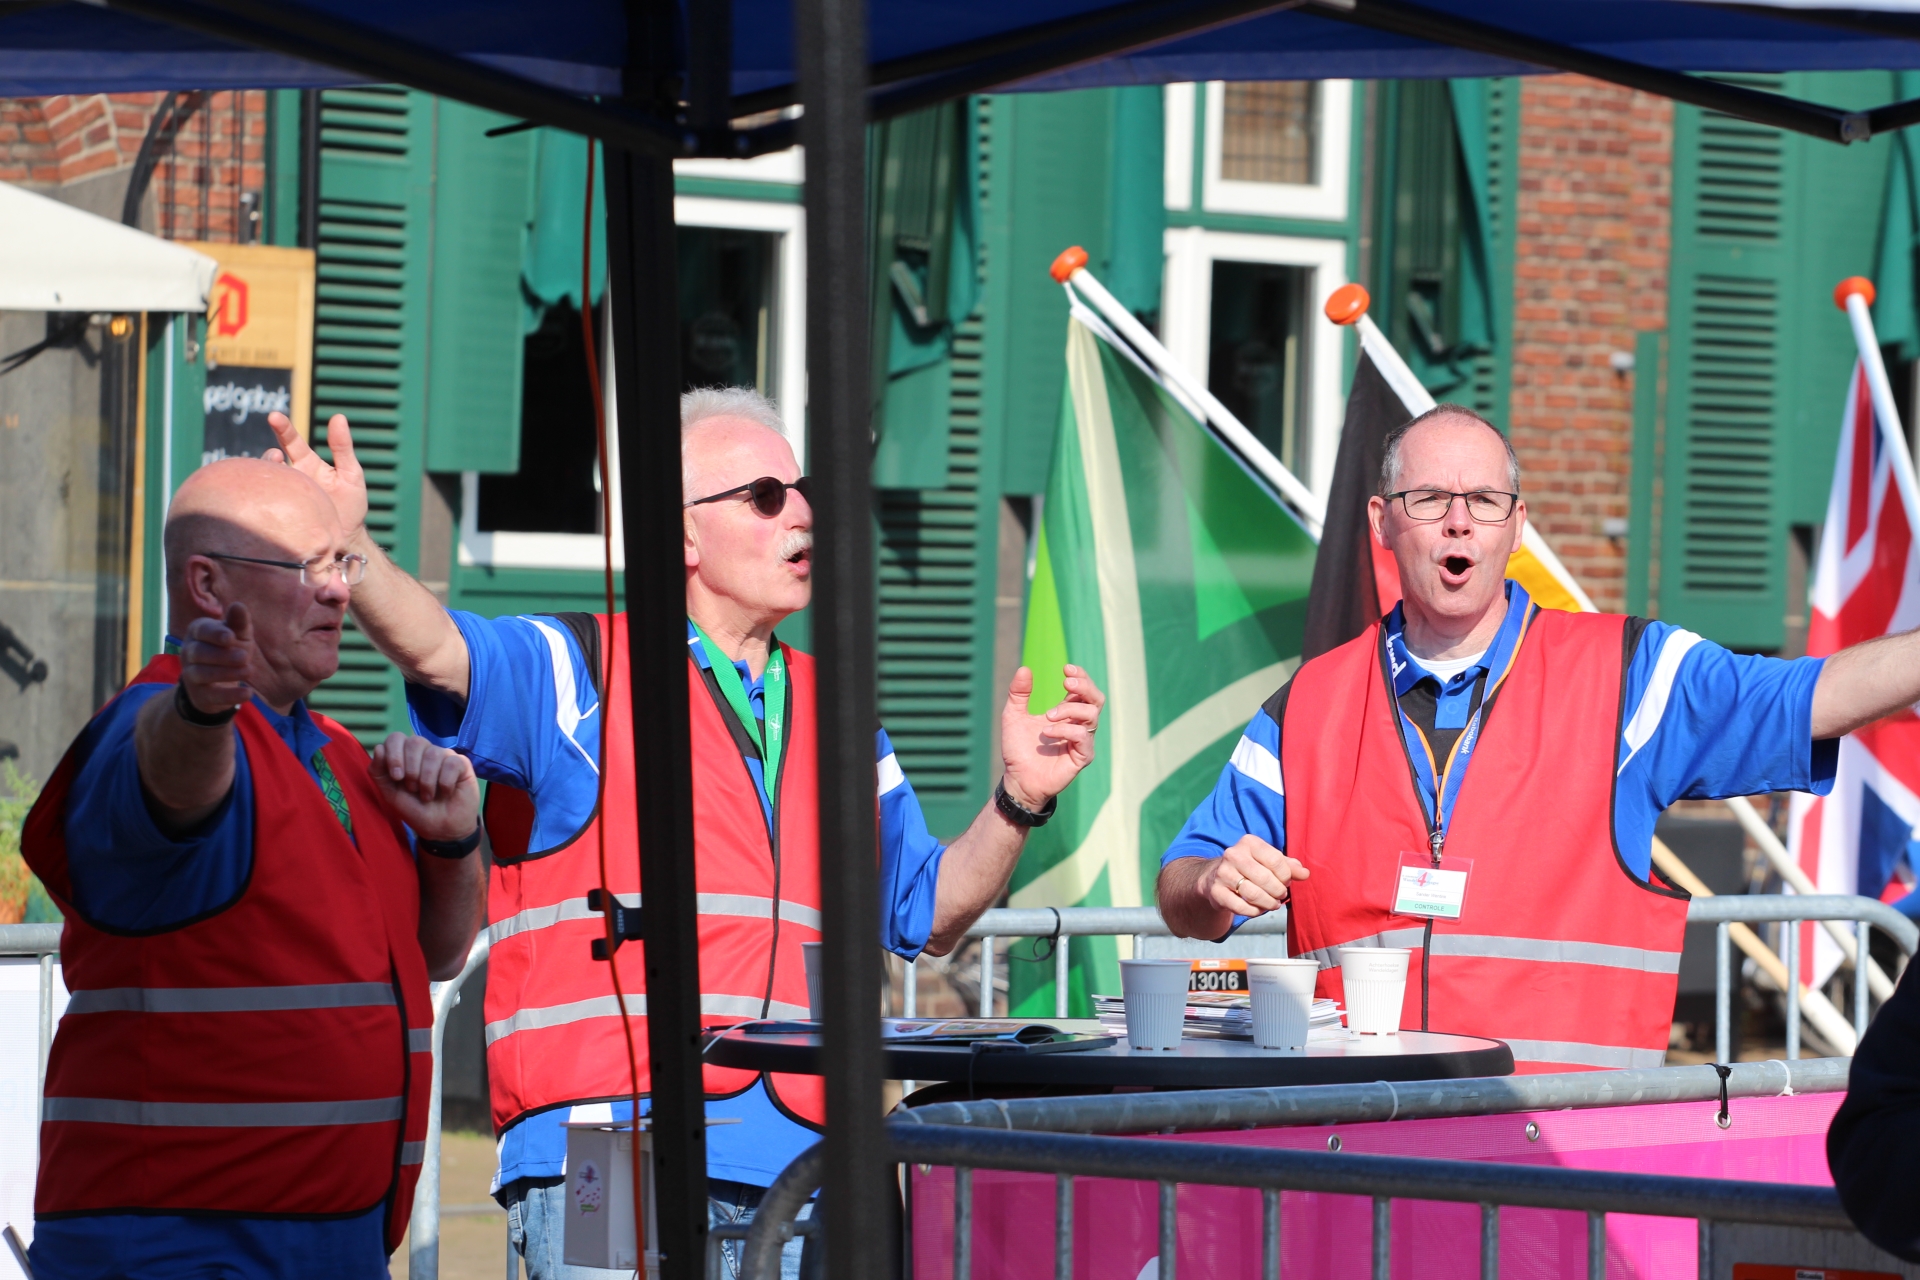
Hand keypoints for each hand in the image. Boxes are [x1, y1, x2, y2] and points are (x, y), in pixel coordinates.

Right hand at [178, 602, 256, 715]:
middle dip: (222, 655)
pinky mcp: (199, 694)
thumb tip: (239, 605)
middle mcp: (188, 652)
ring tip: (249, 671)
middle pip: (199, 652)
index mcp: (197, 632)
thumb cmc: (229, 650)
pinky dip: (229, 695)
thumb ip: (238, 623)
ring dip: (226, 673)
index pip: (201, 630)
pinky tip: (248, 693)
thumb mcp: (238, 636)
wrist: (218, 683)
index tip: (231, 637)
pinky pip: (211, 695)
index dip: (215, 634)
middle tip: (245, 657)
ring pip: (202, 673)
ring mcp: (190, 674)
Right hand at [266, 411, 367, 540]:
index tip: (273, 416)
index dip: (283, 428)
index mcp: (308, 464)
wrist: (347, 539)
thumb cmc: (351, 504)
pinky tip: (271, 498)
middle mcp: (291, 477)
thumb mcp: (352, 473)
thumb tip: (338, 416)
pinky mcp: (280, 515)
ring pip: (266, 480)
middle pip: (272, 460)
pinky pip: (266, 503)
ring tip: (281, 480)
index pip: (291, 442)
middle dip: (268, 454)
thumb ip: (343, 447)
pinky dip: (264, 497)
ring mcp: (284, 495)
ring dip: (269, 476)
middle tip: (275, 455)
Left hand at [370, 733, 479, 841]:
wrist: (440, 829)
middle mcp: (425, 751)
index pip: (396, 738)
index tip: (397, 777)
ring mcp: (444, 756)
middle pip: (415, 742)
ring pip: (433, 754)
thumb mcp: (390, 794)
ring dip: (427, 781)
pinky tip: (446, 792)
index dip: (394, 755)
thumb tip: (379, 748)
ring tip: (428, 796)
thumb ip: (378, 772)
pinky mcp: (462, 764)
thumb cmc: (415, 810)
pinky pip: (451, 764)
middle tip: (413, 789)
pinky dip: (445, 783)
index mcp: (405, 755)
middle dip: (411, 770)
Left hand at [998, 664, 1105, 811]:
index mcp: (1067, 713)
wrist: (1017, 778)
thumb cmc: (1018, 749)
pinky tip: (1047, 732)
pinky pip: (1083, 736)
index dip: (1081, 676)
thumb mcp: (1013, 716)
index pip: (1084, 690)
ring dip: (1069, 709)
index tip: (1066, 669)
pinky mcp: (1082, 757)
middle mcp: (1078, 725)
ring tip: (1047, 716)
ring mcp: (1082, 741)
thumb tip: (1025, 668)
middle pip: (1097, 699)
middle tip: (1066, 682)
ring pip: (1091, 715)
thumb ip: (1019, 693)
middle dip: (1085, 686)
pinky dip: (1065, 729)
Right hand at [1195, 835, 1308, 917]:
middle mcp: (1233, 855)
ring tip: (1272, 904)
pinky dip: (1254, 911)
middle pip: (1265, 878)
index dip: (1286, 876)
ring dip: (1268, 903)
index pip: (1275, 860)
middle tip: (1281, 896)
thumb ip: (1289, 866)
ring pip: (1253, 894)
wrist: (1216, 876)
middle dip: (1278, 891)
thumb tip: (1305, 873)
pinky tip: (1258, 909)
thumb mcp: (1269, 861)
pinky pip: (1241, 907)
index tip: (1287, 882)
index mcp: (1249, 842)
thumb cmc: (1249, 868)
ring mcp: (1223, 873)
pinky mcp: (1216, 891)